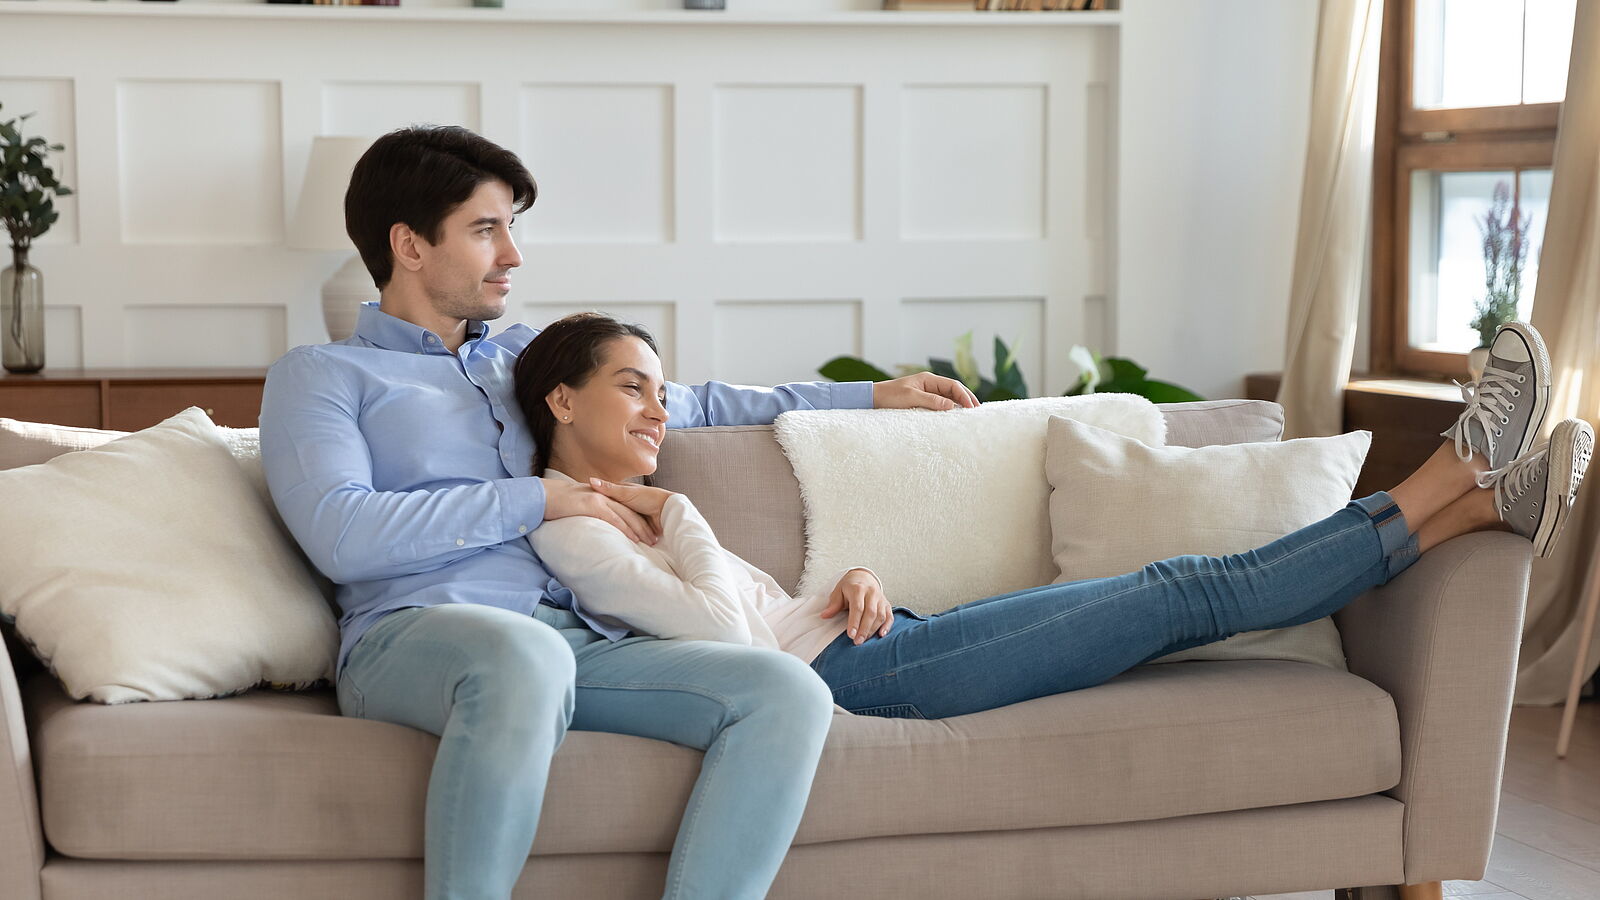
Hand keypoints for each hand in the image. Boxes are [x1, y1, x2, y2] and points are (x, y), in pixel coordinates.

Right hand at [541, 477, 659, 545]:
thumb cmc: (558, 503)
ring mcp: (600, 499)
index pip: (626, 508)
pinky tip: (633, 538)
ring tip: (650, 541)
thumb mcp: (579, 505)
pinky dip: (625, 528)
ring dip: (640, 529)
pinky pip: (613, 518)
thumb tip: (598, 522)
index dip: (639, 520)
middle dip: (644, 526)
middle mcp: (604, 495)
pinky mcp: (593, 505)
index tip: (649, 532)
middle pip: (631, 512)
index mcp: (602, 495)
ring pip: (626, 515)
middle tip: (655, 539)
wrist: (543, 495)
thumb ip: (592, 510)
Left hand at [819, 568, 892, 643]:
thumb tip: (824, 616)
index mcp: (858, 589)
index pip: (858, 607)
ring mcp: (881, 598)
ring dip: (873, 630)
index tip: (850, 635)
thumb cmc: (849, 587)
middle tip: (857, 642)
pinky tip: (881, 635)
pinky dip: (887, 626)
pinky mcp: (886, 604)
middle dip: (864, 629)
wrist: (863, 577)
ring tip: (864, 640)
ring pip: (880, 616)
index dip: (854, 622)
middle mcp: (872, 593)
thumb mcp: (838, 592)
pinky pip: (889, 616)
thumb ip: (833, 605)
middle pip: (871, 613)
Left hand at [872, 372, 979, 410]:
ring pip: (949, 397)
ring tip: (971, 414)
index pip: (952, 385)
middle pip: (954, 390)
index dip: (964, 395)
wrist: (873, 399)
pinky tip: (955, 415)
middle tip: (978, 410)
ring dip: (960, 404)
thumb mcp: (910, 398)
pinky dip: (950, 408)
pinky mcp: (922, 401)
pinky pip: (940, 403)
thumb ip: (931, 401)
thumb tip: (951, 405)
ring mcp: (926, 392)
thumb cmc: (889, 396)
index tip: (972, 407)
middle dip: (967, 398)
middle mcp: (929, 384)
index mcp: (928, 379)